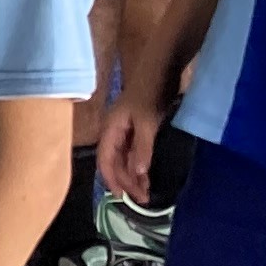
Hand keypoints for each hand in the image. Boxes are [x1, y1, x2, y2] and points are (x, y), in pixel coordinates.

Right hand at [95, 84, 167, 204]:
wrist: (161, 68)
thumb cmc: (150, 92)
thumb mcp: (147, 121)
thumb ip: (142, 148)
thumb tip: (137, 173)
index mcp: (110, 129)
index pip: (104, 160)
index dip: (111, 179)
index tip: (122, 196)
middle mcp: (114, 131)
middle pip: (114, 163)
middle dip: (126, 181)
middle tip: (142, 198)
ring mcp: (125, 130)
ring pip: (124, 159)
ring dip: (133, 176)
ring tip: (146, 192)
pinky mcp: (137, 128)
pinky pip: (134, 152)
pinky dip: (139, 165)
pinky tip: (147, 175)